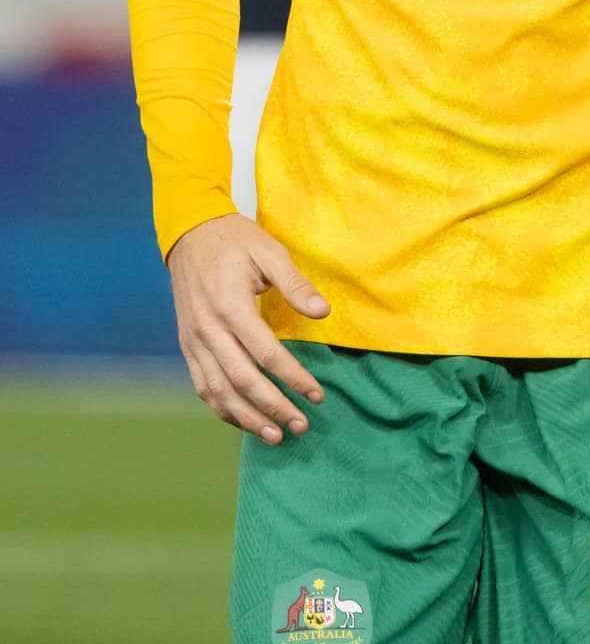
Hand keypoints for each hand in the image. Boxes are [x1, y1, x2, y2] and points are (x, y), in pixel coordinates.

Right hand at [168, 213, 330, 443]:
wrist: (189, 232)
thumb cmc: (235, 240)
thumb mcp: (269, 251)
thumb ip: (295, 284)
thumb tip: (323, 312)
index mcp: (231, 305)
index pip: (267, 354)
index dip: (294, 378)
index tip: (317, 394)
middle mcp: (208, 329)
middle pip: (243, 380)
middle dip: (273, 407)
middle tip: (301, 425)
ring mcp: (193, 340)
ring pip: (218, 391)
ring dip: (246, 418)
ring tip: (274, 436)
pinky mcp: (187, 345)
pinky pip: (202, 384)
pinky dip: (222, 407)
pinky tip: (243, 420)